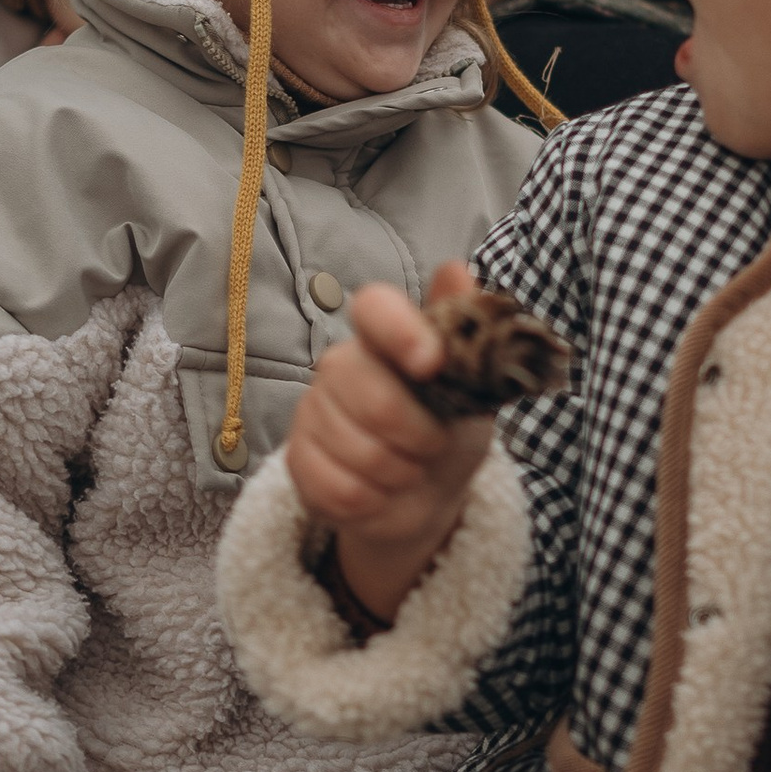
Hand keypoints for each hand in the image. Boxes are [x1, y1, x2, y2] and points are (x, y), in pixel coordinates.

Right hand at [282, 259, 496, 623]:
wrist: (424, 494)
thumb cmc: (447, 427)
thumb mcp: (472, 385)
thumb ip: (462, 331)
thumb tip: (455, 269)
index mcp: (384, 338)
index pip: (374, 307)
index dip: (400, 331)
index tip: (432, 364)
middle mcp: (341, 364)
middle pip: (372, 397)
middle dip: (418, 436)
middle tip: (433, 446)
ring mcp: (313, 411)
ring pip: (357, 451)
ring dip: (400, 474)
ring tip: (409, 470)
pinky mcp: (298, 458)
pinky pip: (337, 488)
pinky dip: (372, 503)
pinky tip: (381, 493)